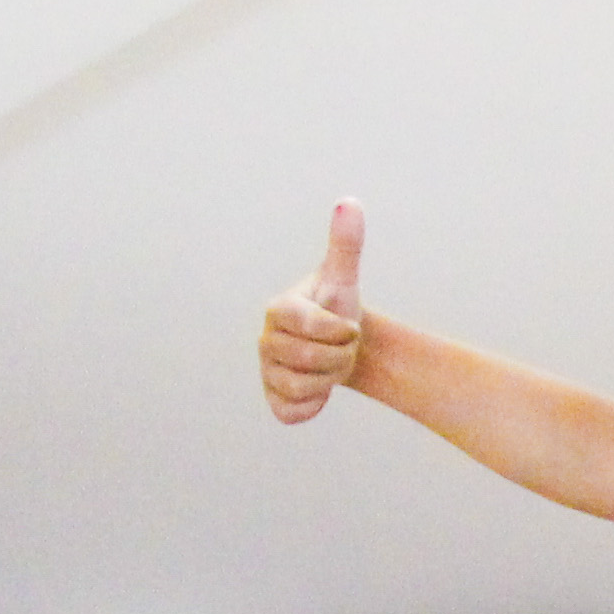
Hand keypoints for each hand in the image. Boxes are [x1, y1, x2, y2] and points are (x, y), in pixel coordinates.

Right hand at [260, 202, 366, 422]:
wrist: (342, 347)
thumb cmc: (339, 307)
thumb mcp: (344, 278)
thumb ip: (346, 245)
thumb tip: (350, 202)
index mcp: (279, 308)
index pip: (311, 325)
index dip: (339, 329)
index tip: (348, 324)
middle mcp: (264, 339)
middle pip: (311, 359)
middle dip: (340, 355)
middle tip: (343, 346)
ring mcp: (265, 370)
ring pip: (303, 386)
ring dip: (331, 379)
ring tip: (330, 363)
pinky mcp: (274, 399)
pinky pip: (294, 412)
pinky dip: (315, 404)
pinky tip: (318, 386)